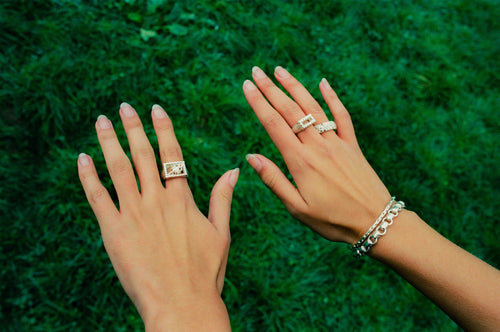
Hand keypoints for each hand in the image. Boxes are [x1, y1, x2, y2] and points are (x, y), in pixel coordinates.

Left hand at [78, 103, 236, 329]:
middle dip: (133, 127)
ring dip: (109, 142)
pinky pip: (97, 197)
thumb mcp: (221, 233)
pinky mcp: (113, 231)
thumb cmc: (205, 272)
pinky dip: (88, 176)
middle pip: (142, 154)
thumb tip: (235, 171)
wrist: (182, 304)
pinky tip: (82, 159)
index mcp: (182, 199)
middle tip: (123, 106)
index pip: (171, 154)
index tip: (155, 108)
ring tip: (101, 121)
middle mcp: (157, 200)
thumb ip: (223, 198)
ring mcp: (133, 214)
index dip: (163, 128)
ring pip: (117, 169)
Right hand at [243, 66, 390, 243]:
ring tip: (280, 70)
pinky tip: (323, 82)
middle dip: (270, 88)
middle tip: (256, 71)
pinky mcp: (353, 145)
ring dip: (295, 86)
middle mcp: (317, 146)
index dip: (258, 103)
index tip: (246, 86)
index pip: (273, 124)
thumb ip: (274, 180)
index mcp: (300, 162)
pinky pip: (342, 115)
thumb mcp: (297, 208)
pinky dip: (332, 97)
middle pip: (290, 110)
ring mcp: (337, 143)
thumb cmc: (332, 220)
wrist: (375, 221)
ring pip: (313, 107)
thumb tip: (251, 157)